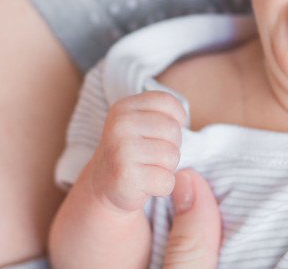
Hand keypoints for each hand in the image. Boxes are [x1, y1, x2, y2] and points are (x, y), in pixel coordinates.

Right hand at [88, 91, 185, 212]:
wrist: (103, 184)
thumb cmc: (132, 151)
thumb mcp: (140, 123)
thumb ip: (162, 114)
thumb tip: (184, 121)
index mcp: (124, 107)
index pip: (166, 101)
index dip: (176, 118)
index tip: (163, 132)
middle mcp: (120, 125)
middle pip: (173, 130)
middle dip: (171, 146)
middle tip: (152, 156)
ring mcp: (122, 150)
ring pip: (172, 156)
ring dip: (166, 167)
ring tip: (148, 168)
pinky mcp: (126, 176)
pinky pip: (167, 181)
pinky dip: (162, 186)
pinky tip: (145, 184)